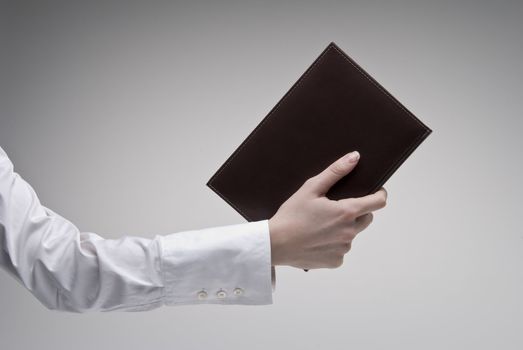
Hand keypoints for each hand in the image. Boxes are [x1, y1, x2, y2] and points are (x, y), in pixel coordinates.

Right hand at [268, 151, 386, 269]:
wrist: (275, 244)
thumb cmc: (291, 215)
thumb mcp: (311, 188)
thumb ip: (336, 171)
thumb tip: (355, 157)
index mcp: (347, 212)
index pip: (378, 202)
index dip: (379, 194)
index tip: (374, 191)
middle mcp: (350, 232)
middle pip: (367, 218)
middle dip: (357, 211)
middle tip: (334, 208)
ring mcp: (344, 248)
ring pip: (352, 234)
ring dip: (343, 228)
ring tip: (320, 225)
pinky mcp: (336, 261)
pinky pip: (341, 249)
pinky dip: (333, 244)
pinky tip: (317, 239)